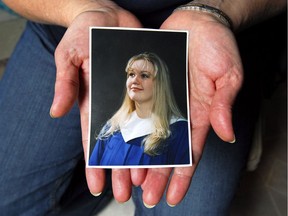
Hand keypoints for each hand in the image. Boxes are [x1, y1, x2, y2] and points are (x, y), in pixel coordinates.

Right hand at [49, 4, 141, 196]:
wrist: (106, 14)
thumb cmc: (83, 32)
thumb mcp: (68, 55)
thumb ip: (64, 83)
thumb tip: (56, 112)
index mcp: (90, 101)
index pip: (92, 139)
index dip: (94, 163)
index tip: (98, 186)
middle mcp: (111, 102)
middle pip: (116, 142)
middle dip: (119, 167)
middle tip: (125, 192)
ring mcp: (129, 94)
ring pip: (136, 131)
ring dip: (138, 155)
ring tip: (143, 179)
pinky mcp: (146, 83)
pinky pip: (152, 108)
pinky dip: (155, 128)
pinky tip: (161, 146)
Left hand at [130, 11, 242, 206]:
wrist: (197, 22)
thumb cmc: (217, 45)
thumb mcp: (227, 75)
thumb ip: (223, 104)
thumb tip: (225, 133)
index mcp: (201, 114)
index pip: (191, 153)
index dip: (182, 176)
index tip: (174, 196)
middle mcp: (181, 112)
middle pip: (168, 151)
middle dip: (159, 175)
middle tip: (147, 196)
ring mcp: (165, 101)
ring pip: (150, 137)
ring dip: (143, 159)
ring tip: (132, 181)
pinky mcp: (152, 88)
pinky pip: (140, 112)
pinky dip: (133, 130)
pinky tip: (124, 146)